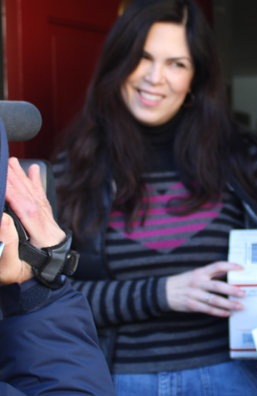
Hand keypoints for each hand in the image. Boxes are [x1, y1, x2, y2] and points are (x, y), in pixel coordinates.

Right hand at [0, 158, 65, 284]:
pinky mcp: (46, 226)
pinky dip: (37, 185)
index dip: (15, 194)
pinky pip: (42, 202)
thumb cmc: (19, 281)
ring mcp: (50, 226)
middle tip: (6, 161)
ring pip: (37, 198)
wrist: (37, 289)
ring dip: (25, 179)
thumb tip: (3, 218)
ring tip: (15, 163)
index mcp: (44, 239)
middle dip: (18, 180)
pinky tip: (34, 171)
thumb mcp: (9, 268)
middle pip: (34, 200)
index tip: (1, 180)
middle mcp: (50, 229)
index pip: (29, 211)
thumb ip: (7, 245)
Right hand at [166, 261, 245, 316]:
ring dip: (229, 304)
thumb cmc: (184, 282)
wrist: (164, 292)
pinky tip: (228, 313)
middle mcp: (198, 282)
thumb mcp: (196, 273)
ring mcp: (194, 295)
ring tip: (240, 306)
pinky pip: (208, 309)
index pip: (217, 266)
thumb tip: (229, 272)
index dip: (230, 266)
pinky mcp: (192, 305)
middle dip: (232, 290)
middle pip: (218, 285)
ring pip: (214, 300)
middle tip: (243, 293)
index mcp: (200, 272)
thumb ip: (212, 273)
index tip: (241, 268)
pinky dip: (219, 312)